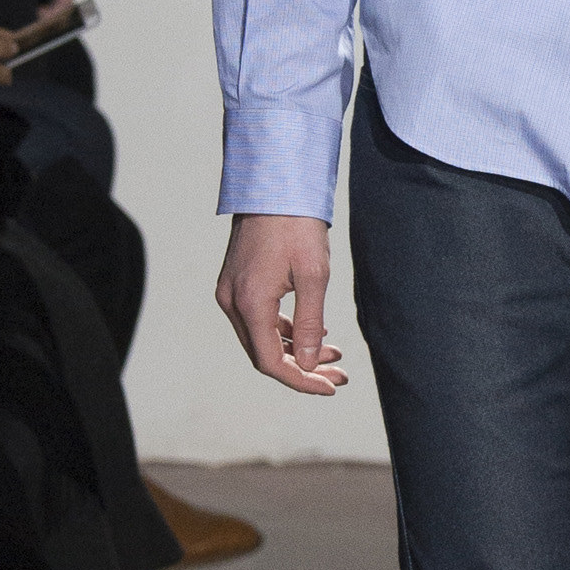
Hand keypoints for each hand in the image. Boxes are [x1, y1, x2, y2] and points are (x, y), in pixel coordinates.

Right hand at [216, 214, 345, 396]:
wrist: (274, 183)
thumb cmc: (297, 224)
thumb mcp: (314, 275)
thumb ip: (310, 324)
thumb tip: (310, 363)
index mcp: (249, 302)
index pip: (271, 362)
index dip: (302, 380)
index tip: (331, 386)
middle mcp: (231, 301)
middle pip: (265, 354)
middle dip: (303, 368)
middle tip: (339, 374)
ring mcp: (230, 291)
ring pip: (261, 339)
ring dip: (296, 351)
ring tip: (334, 355)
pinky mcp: (236, 282)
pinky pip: (258, 320)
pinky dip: (283, 331)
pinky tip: (312, 333)